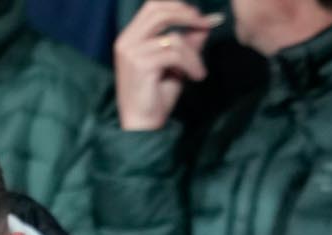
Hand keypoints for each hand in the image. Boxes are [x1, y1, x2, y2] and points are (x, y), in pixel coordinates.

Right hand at [114, 0, 220, 130]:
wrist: (142, 125)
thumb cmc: (156, 97)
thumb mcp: (175, 66)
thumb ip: (185, 44)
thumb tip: (203, 25)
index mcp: (131, 37)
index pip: (152, 7)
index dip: (177, 6)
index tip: (199, 17)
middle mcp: (127, 41)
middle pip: (158, 11)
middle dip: (186, 15)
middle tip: (204, 26)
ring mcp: (131, 51)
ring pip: (172, 38)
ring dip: (193, 54)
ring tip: (199, 71)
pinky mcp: (140, 64)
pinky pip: (174, 54)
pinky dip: (191, 64)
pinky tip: (196, 77)